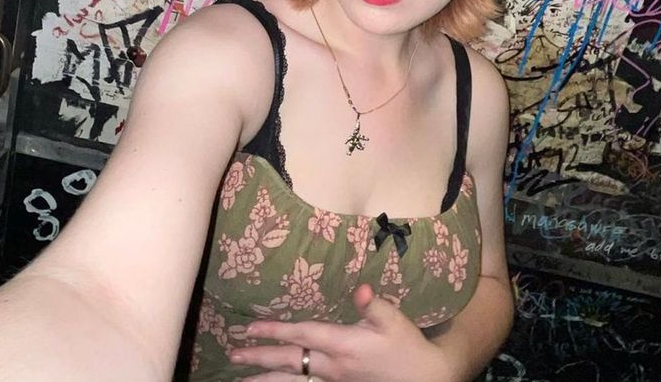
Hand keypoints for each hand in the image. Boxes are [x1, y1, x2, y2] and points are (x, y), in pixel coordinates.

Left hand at [229, 284, 451, 381]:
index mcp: (343, 344)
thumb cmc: (408, 345)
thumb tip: (360, 288)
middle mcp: (333, 367)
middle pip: (289, 362)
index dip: (274, 331)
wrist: (426, 378)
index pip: (301, 335)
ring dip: (266, 381)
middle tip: (233, 356)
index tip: (249, 328)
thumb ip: (373, 304)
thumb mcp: (394, 319)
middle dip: (260, 359)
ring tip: (242, 381)